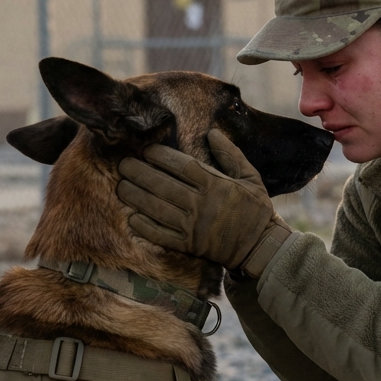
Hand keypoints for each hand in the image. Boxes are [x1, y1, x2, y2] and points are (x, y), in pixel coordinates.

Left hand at [116, 129, 290, 278]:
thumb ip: (231, 154)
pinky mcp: (188, 245)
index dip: (162, 157)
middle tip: (123, 164)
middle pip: (163, 186)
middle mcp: (201, 204)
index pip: (182, 166)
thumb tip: (212, 132)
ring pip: (157, 209)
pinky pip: (161, 235)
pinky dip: (145, 226)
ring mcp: (193, 227)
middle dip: (140, 173)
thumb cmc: (256, 209)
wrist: (260, 247)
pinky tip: (132, 216)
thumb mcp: (251, 177)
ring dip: (136, 197)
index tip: (147, 150)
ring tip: (121, 186)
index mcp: (216, 185)